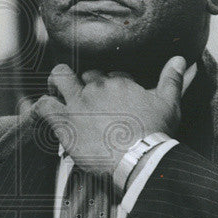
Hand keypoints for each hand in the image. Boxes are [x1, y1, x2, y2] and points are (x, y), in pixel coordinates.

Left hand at [32, 56, 186, 175]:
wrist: (139, 157)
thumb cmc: (155, 134)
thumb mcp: (169, 103)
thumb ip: (172, 79)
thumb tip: (181, 60)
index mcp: (120, 82)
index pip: (111, 74)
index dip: (110, 84)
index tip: (112, 98)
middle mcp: (97, 87)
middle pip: (85, 75)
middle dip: (83, 83)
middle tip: (85, 97)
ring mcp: (79, 103)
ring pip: (59, 78)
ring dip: (56, 83)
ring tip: (56, 92)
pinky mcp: (65, 122)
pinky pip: (43, 107)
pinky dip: (37, 108)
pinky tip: (36, 112)